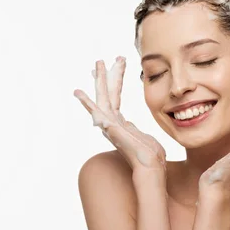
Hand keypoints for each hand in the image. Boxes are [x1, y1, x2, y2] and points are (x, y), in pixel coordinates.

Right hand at [73, 57, 166, 172]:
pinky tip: (79, 93)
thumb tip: (126, 122)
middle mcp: (111, 123)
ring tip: (94, 66)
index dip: (113, 81)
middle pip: (106, 95)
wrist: (150, 168)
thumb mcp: (141, 135)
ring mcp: (110, 127)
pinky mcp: (112, 130)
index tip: (110, 66)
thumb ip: (131, 128)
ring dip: (98, 82)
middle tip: (99, 60)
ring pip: (101, 100)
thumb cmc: (150, 156)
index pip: (114, 98)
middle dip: (103, 76)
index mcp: (120, 122)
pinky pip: (98, 114)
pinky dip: (87, 104)